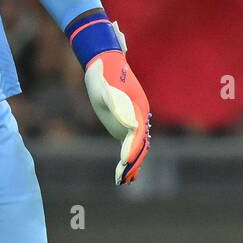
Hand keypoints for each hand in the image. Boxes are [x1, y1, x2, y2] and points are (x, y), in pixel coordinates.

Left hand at [69, 14, 150, 185]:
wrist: (103, 62)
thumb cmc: (102, 73)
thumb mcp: (104, 87)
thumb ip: (116, 104)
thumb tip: (133, 124)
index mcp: (137, 107)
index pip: (138, 134)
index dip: (133, 149)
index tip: (125, 162)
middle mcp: (139, 115)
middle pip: (140, 144)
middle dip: (133, 161)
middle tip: (123, 178)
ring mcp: (132, 120)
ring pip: (137, 146)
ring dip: (132, 164)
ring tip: (123, 181)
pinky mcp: (124, 123)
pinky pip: (130, 144)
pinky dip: (128, 158)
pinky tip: (121, 172)